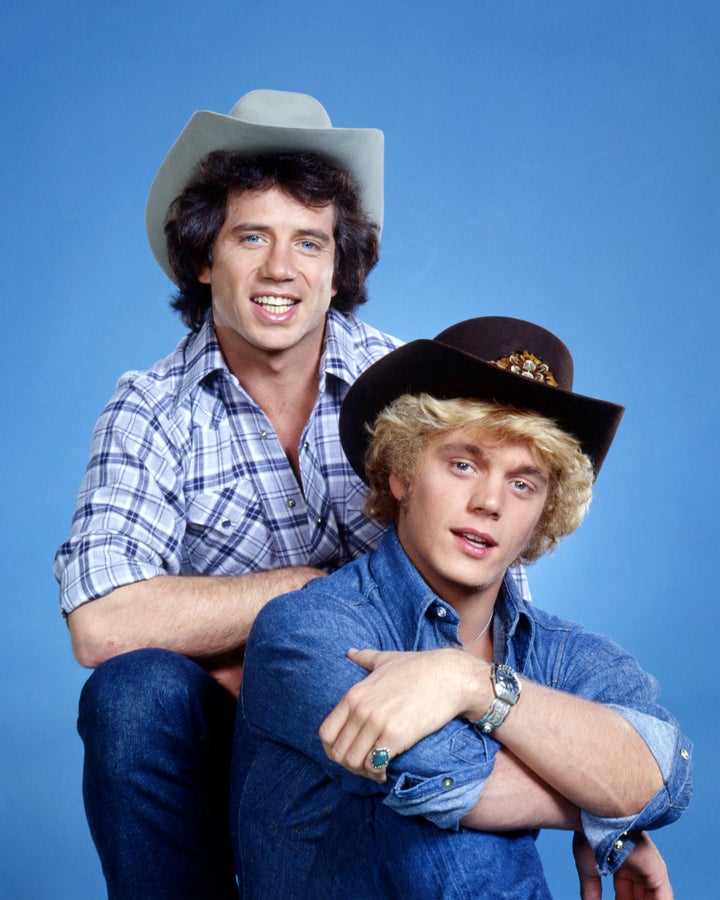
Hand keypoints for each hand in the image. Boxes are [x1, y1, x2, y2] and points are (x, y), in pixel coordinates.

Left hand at [319, 646, 484, 781]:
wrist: (450, 676)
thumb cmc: (420, 667)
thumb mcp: (387, 659)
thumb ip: (365, 658)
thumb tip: (350, 652)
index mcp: (354, 694)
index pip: (326, 733)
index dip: (333, 749)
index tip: (350, 752)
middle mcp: (361, 709)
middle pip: (338, 752)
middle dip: (350, 764)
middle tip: (366, 766)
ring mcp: (377, 722)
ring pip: (353, 762)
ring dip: (363, 772)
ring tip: (377, 770)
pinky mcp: (396, 735)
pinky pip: (374, 765)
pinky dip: (378, 774)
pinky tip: (387, 772)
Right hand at [573, 831, 671, 899]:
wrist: (594, 821)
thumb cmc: (588, 836)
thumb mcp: (589, 869)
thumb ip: (591, 891)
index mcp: (625, 862)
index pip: (628, 893)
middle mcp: (642, 866)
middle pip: (641, 897)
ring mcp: (651, 868)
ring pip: (653, 899)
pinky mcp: (658, 871)